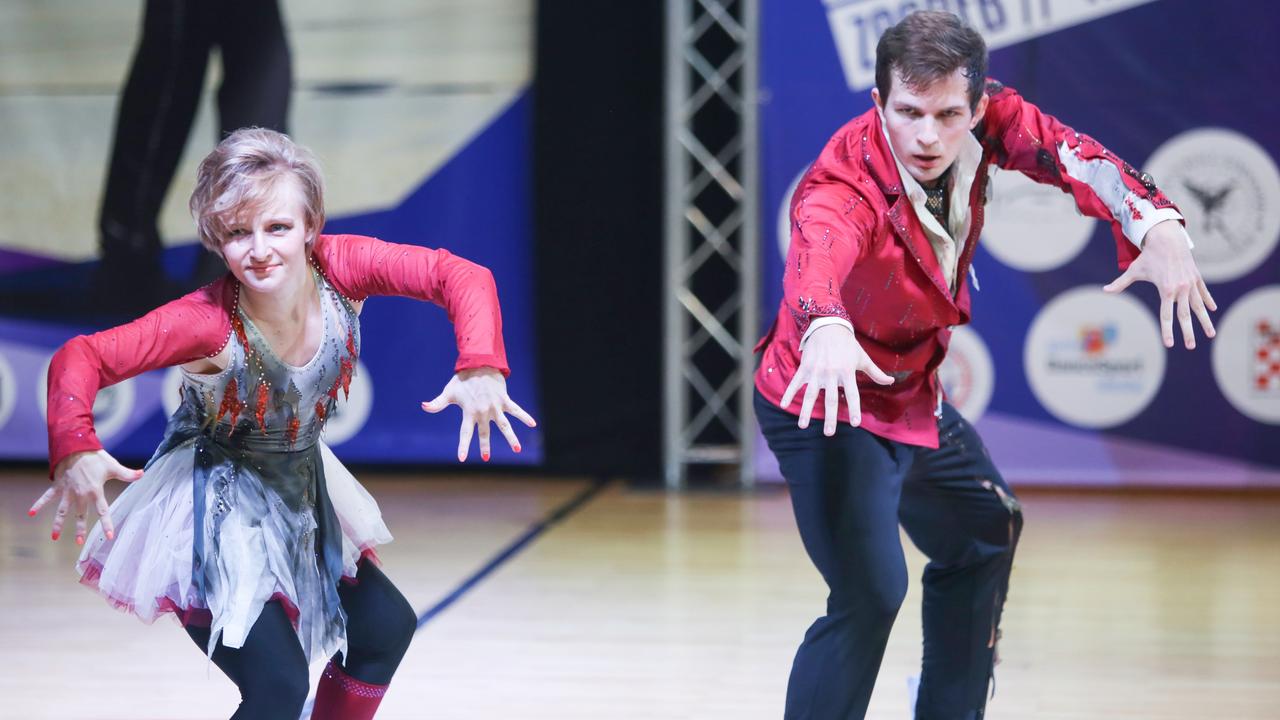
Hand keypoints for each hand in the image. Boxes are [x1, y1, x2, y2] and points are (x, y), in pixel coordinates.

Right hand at [29, 450, 142, 543]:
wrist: (75, 446)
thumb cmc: (95, 457)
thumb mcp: (113, 466)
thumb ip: (127, 474)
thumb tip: (143, 473)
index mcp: (95, 491)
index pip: (103, 511)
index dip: (107, 524)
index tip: (109, 536)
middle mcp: (80, 494)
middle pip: (80, 515)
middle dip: (80, 529)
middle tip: (79, 542)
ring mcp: (67, 491)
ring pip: (62, 511)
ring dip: (58, 524)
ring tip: (54, 537)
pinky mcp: (58, 486)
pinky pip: (46, 497)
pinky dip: (38, 504)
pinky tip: (31, 513)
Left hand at [421, 368, 536, 461]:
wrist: (479, 364)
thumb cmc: (462, 379)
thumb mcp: (448, 392)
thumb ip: (437, 403)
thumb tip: (423, 406)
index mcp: (469, 412)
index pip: (465, 433)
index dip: (463, 446)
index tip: (461, 458)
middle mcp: (483, 412)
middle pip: (485, 433)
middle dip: (485, 447)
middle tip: (485, 458)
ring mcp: (495, 407)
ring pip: (504, 426)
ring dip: (511, 438)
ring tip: (517, 450)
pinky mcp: (504, 400)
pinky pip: (516, 410)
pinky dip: (525, 417)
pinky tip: (533, 424)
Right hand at [779, 324, 893, 435]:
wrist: (828, 326)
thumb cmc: (847, 344)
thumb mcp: (862, 357)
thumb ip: (876, 372)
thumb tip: (891, 381)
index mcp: (847, 372)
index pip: (852, 394)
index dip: (854, 408)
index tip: (855, 423)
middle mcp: (831, 373)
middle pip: (830, 399)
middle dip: (829, 417)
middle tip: (829, 433)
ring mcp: (816, 371)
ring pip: (810, 394)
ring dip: (806, 411)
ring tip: (802, 426)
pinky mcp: (804, 367)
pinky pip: (795, 383)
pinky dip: (789, 393)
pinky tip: (784, 405)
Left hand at [1104, 220, 1216, 348]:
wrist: (1167, 239)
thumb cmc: (1149, 256)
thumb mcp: (1134, 270)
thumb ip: (1120, 283)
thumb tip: (1105, 290)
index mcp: (1166, 290)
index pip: (1166, 316)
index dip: (1167, 331)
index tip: (1169, 345)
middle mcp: (1181, 289)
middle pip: (1185, 315)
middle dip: (1188, 333)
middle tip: (1190, 347)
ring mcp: (1190, 283)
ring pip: (1199, 306)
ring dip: (1205, 321)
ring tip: (1211, 335)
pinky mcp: (1196, 277)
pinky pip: (1203, 293)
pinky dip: (1208, 301)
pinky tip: (1212, 311)